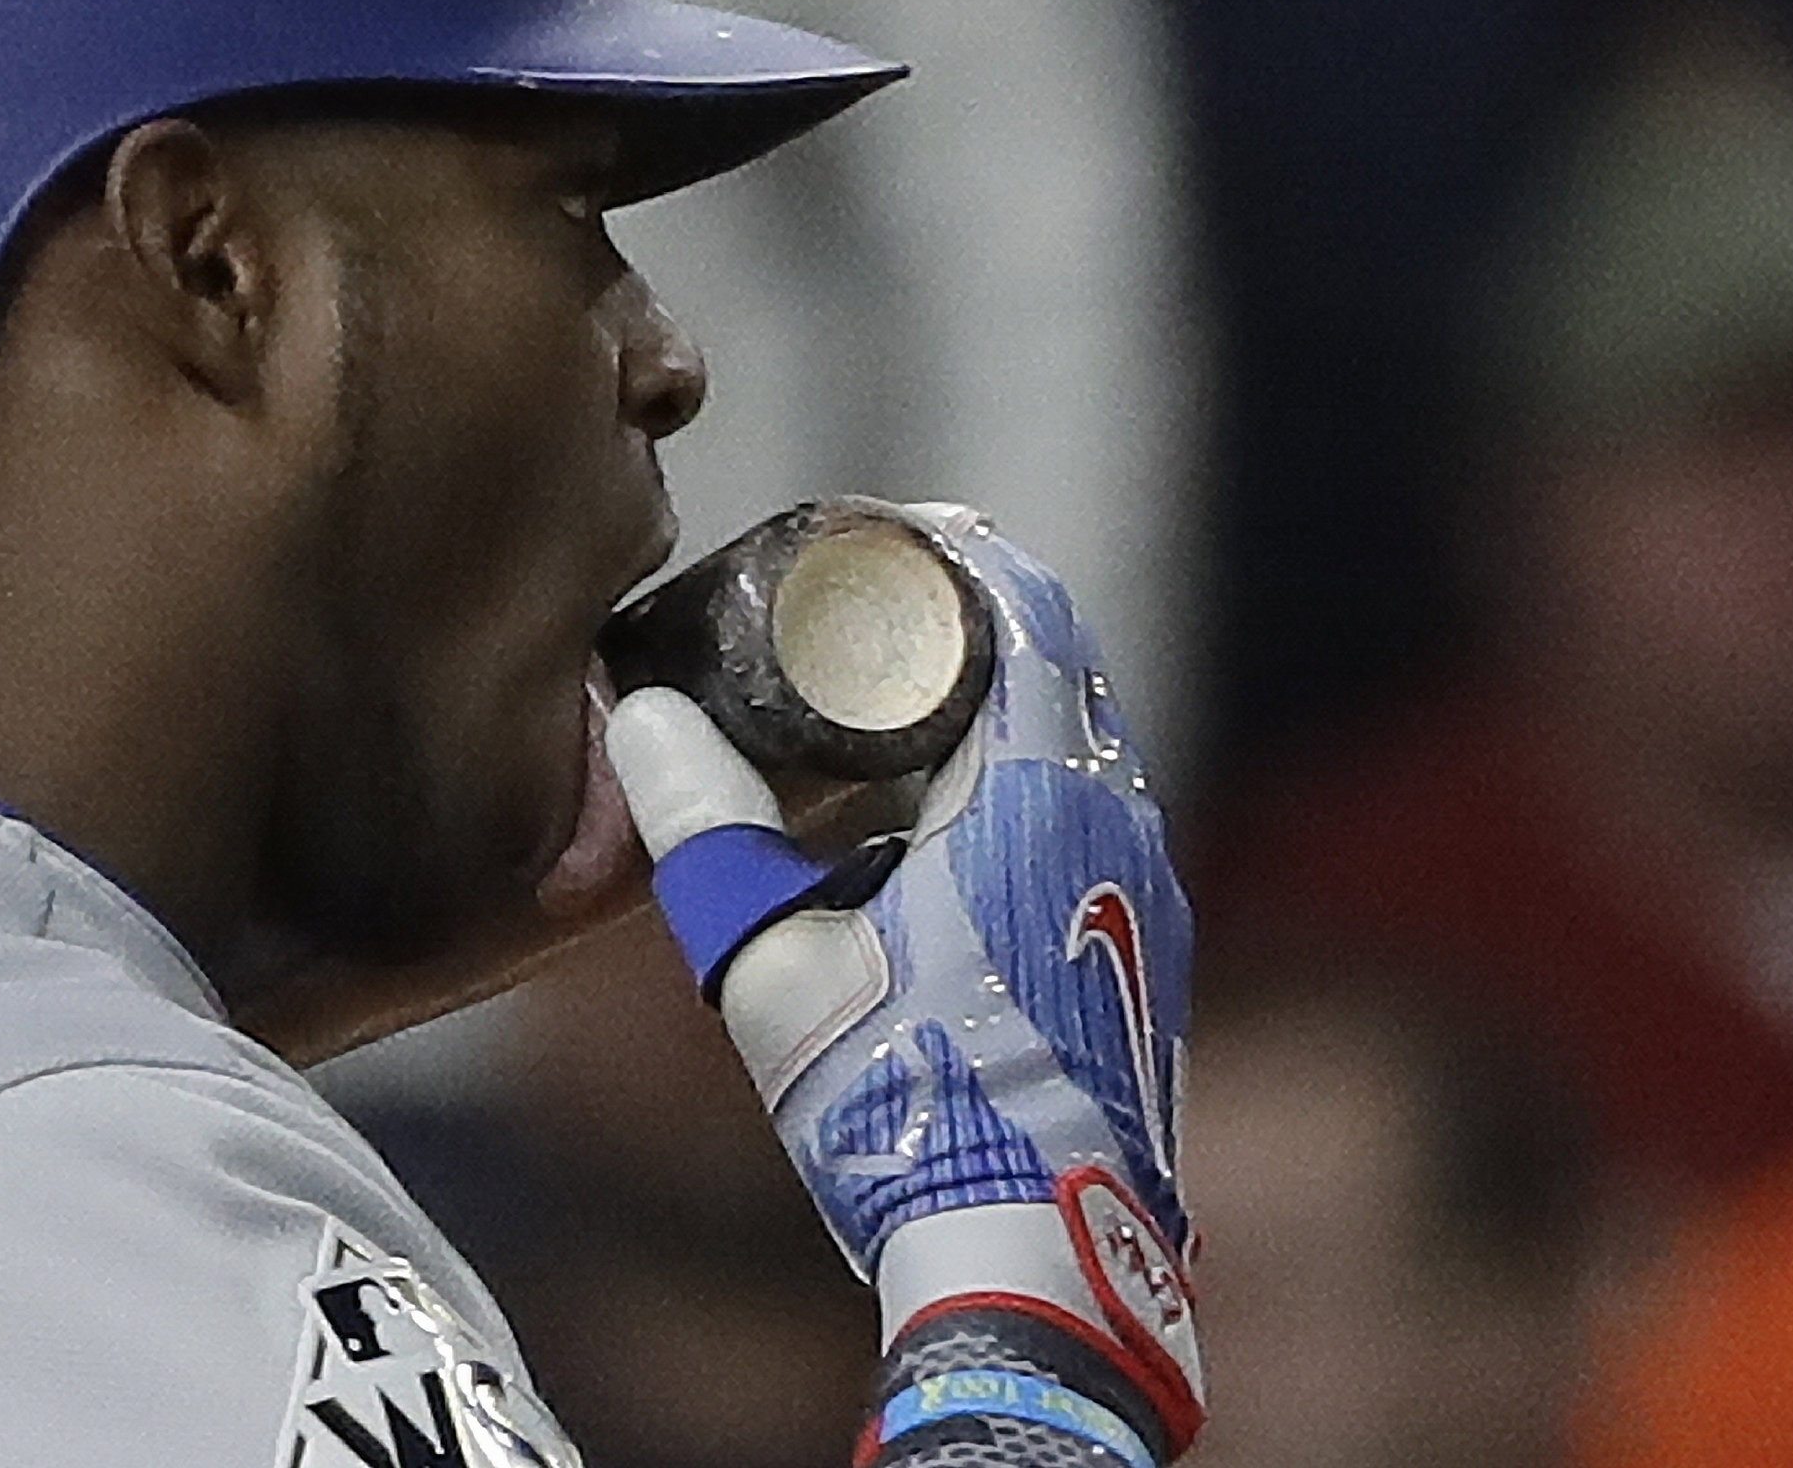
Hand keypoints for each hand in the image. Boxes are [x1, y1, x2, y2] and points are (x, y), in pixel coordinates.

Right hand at [604, 508, 1200, 1447]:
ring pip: (1079, 746)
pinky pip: (1091, 817)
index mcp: (1036, 800)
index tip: (884, 528)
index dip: (957, 550)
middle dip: (968, 620)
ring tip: (893, 712)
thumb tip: (644, 719)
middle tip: (870, 608)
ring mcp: (1147, 895)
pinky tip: (940, 830)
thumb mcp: (774, 963)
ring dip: (996, 705)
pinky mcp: (1148, 955)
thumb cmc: (902, 1110)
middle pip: (1059, 664)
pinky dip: (1022, 780)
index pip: (1025, 609)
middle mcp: (1117, 826)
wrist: (1032, 1264)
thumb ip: (705, 830)